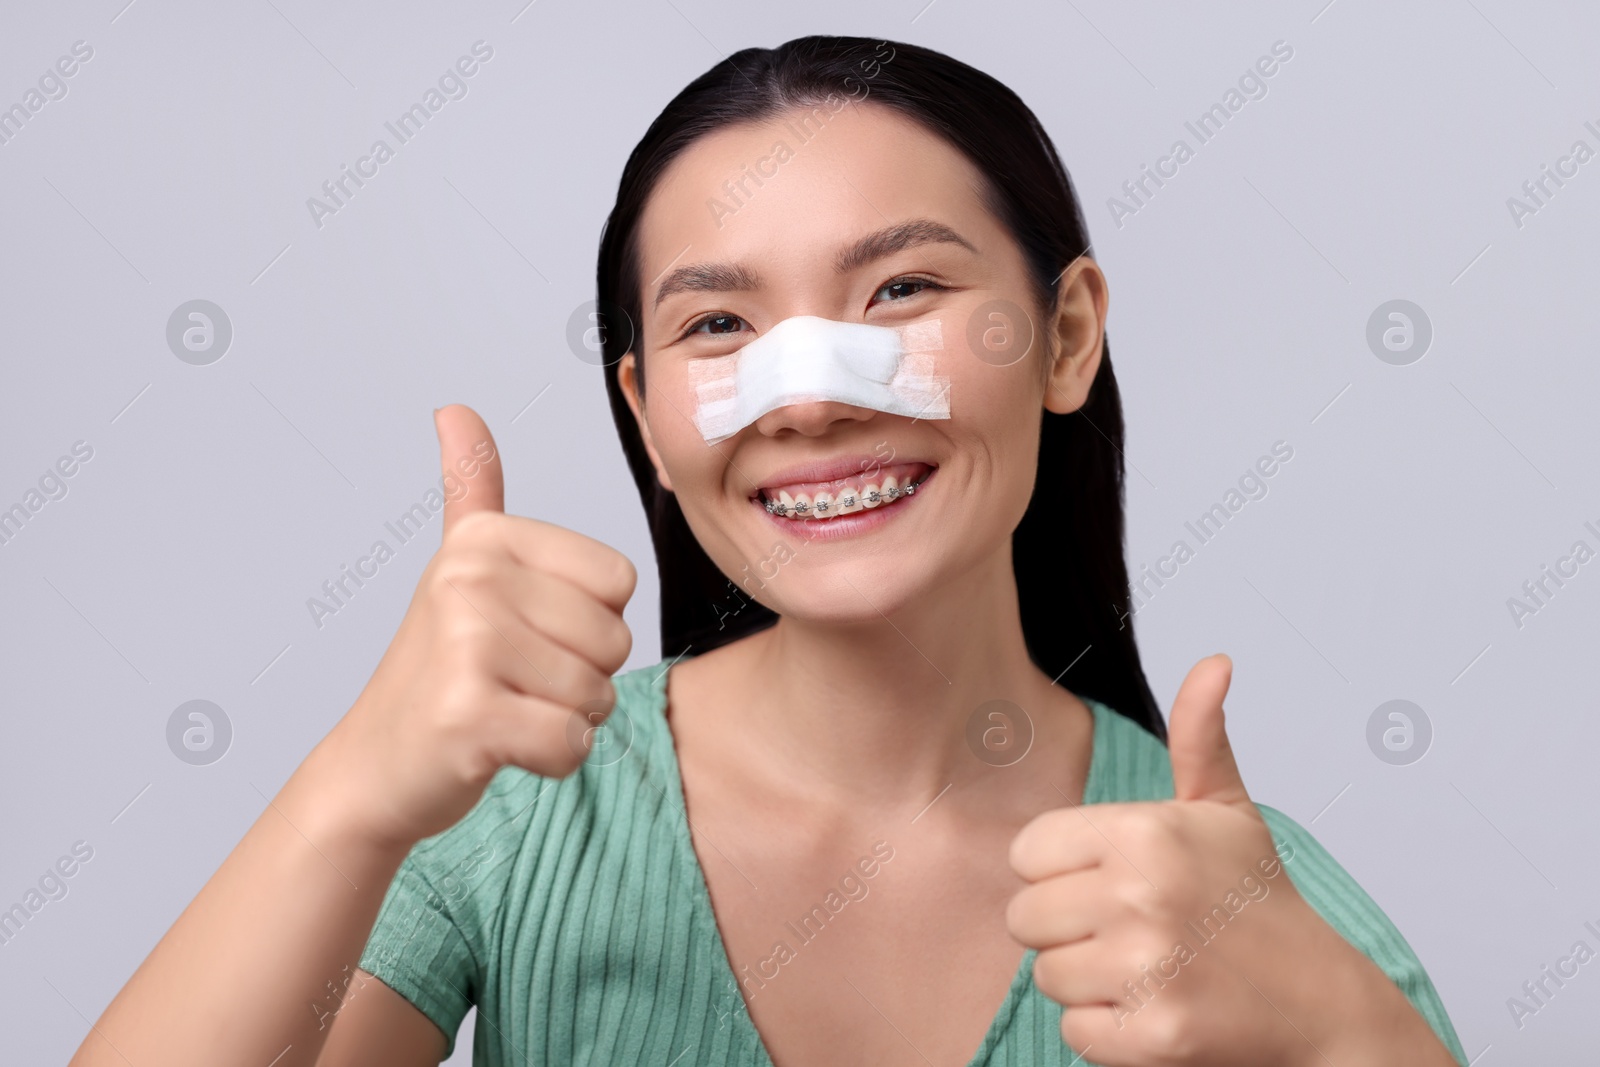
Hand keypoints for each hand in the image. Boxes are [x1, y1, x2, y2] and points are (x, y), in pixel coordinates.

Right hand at [314, 404, 636, 850]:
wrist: (375, 766)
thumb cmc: (436, 672)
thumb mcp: (458, 568)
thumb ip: (471, 491)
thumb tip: (455, 409)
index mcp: (486, 539)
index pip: (620, 581)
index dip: (590, 622)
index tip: (526, 635)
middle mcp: (471, 578)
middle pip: (615, 639)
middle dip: (580, 678)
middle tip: (513, 683)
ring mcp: (466, 644)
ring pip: (597, 694)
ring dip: (565, 720)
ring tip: (505, 710)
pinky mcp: (468, 715)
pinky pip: (570, 742)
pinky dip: (552, 759)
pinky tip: (503, 748)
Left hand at [1005, 655, 1332, 1065]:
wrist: (1322, 1003)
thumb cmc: (1259, 902)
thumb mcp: (1227, 810)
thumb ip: (1200, 735)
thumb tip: (1215, 661)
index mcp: (1144, 832)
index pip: (1026, 852)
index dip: (1058, 872)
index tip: (1107, 882)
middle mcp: (1140, 893)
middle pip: (1025, 917)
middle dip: (1068, 929)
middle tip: (1131, 931)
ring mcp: (1147, 967)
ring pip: (1047, 976)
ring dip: (1088, 982)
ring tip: (1148, 969)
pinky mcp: (1155, 1035)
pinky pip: (1075, 1032)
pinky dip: (1108, 1033)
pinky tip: (1156, 1009)